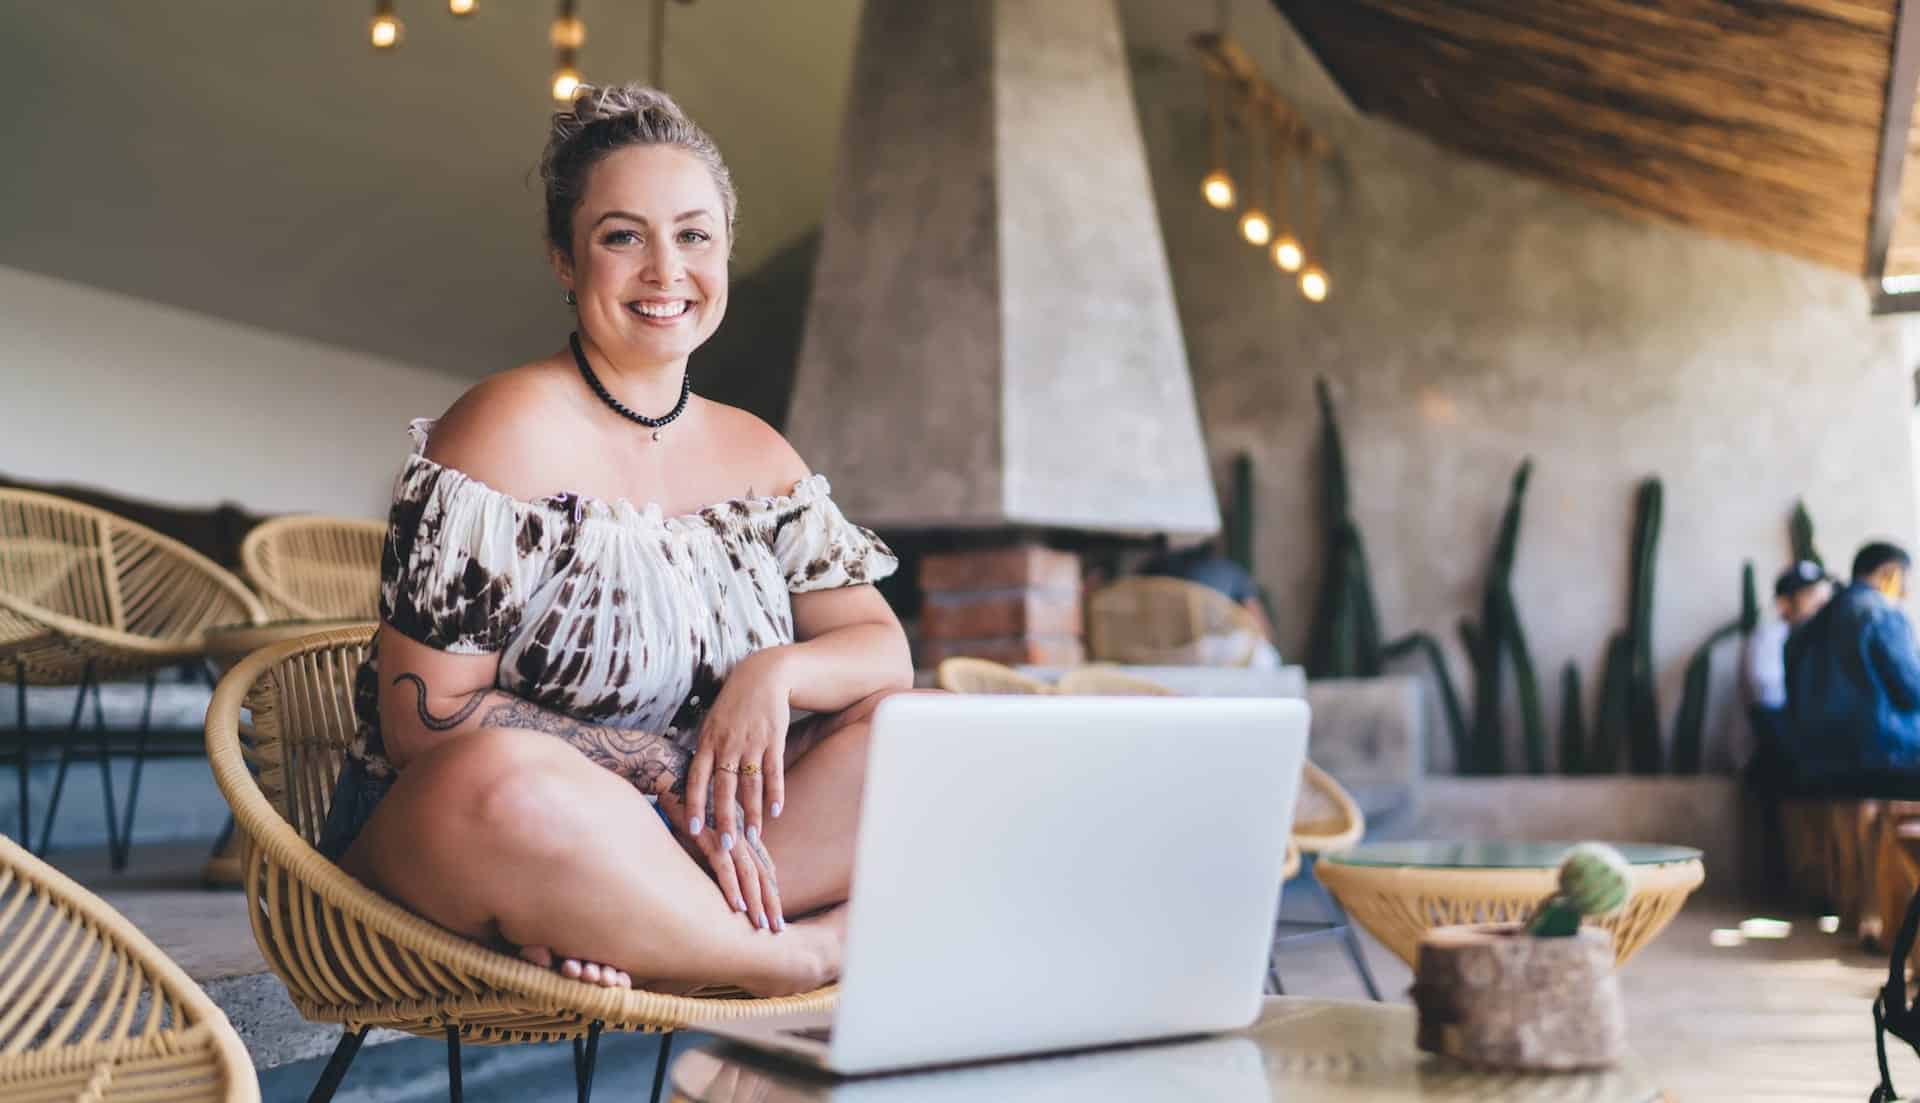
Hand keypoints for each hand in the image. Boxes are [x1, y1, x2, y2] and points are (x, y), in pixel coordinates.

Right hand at [658, 791, 784, 931]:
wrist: (670, 773)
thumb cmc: (684, 803)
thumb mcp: (702, 830)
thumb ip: (711, 850)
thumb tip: (711, 875)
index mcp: (741, 833)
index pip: (762, 868)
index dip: (770, 891)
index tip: (776, 914)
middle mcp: (739, 834)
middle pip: (761, 874)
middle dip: (770, 902)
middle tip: (778, 929)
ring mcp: (727, 834)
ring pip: (748, 873)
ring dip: (755, 900)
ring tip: (761, 924)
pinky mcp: (709, 835)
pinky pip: (724, 866)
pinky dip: (731, 886)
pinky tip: (736, 905)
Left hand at [685, 649, 790, 853]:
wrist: (763, 675)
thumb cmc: (733, 705)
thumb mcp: (711, 724)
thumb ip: (705, 753)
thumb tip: (695, 785)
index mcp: (707, 742)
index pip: (696, 779)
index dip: (694, 805)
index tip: (693, 830)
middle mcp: (727, 744)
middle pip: (724, 788)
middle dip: (724, 819)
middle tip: (725, 845)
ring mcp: (752, 742)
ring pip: (751, 785)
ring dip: (752, 814)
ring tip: (753, 838)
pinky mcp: (774, 739)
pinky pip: (774, 771)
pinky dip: (775, 793)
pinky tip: (776, 812)